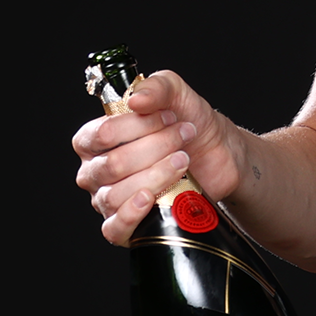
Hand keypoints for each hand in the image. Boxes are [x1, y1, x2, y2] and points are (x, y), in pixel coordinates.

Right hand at [72, 70, 243, 244]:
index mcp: (95, 139)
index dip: (140, 126)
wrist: (220, 155)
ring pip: (117, 195)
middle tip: (183, 139)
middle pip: (113, 166)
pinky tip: (151, 198)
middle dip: (156, 149)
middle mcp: (96, 170)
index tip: (171, 117)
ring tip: (183, 162)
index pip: (102, 135)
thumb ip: (157, 87)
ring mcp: (108, 199)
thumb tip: (135, 100)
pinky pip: (114, 228)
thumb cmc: (191, 125)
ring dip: (157, 176)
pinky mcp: (127, 224)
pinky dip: (131, 214)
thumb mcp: (179, 95)